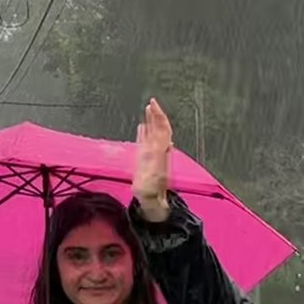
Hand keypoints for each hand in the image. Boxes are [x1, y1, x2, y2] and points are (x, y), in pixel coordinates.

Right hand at [134, 98, 172, 220]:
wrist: (152, 201)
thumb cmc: (150, 193)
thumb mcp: (150, 181)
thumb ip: (152, 170)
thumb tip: (155, 163)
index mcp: (158, 153)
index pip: (162, 131)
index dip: (159, 118)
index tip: (154, 105)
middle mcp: (157, 151)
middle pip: (159, 129)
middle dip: (156, 115)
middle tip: (152, 102)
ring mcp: (152, 154)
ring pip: (153, 133)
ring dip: (151, 120)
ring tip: (148, 108)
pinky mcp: (145, 159)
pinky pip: (145, 141)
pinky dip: (144, 132)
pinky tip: (141, 126)